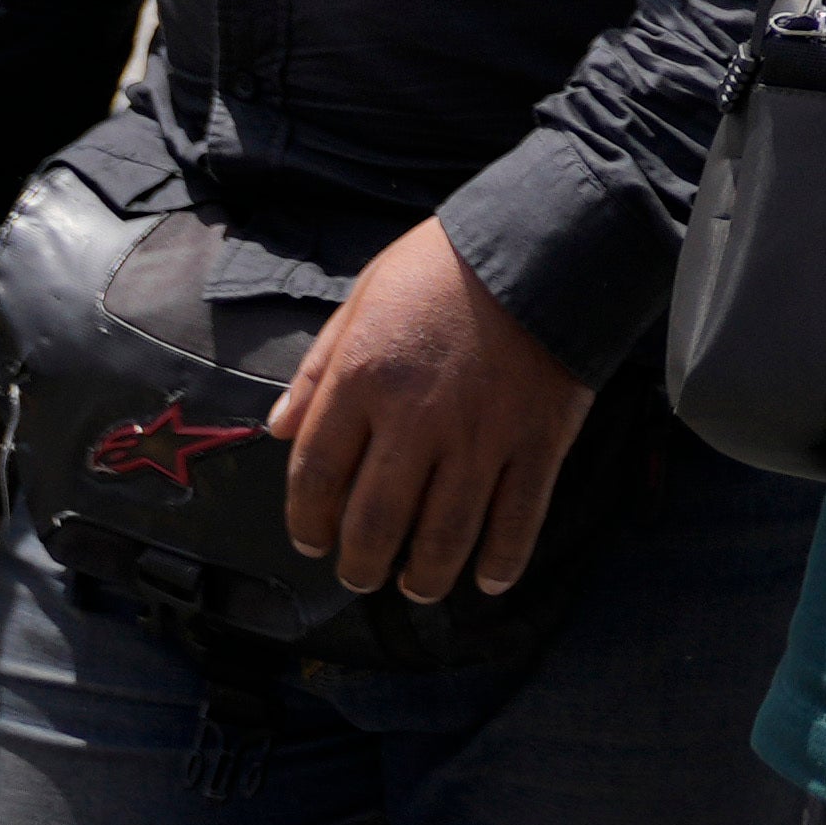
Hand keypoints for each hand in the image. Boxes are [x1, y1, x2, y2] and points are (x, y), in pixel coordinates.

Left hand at [268, 215, 594, 608]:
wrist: (548, 238)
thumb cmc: (447, 264)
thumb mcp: (365, 295)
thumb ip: (320, 366)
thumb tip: (277, 428)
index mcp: (364, 378)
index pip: (316, 475)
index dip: (307, 520)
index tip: (311, 540)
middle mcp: (416, 419)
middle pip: (374, 523)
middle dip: (360, 564)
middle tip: (361, 573)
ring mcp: (481, 437)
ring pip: (443, 538)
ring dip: (423, 578)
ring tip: (415, 586)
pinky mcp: (537, 443)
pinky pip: (516, 522)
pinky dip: (501, 562)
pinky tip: (488, 579)